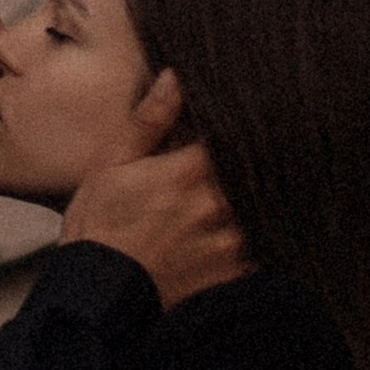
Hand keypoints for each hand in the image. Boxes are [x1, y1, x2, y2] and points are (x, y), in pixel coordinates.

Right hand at [62, 70, 249, 309]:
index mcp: (188, 172)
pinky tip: (247, 220)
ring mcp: (227, 241)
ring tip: (258, 180)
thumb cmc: (98, 224)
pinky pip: (263, 245)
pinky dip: (260, 231)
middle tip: (273, 138)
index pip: (237, 134)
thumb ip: (149, 120)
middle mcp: (215, 206)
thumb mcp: (112, 163)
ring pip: (264, 206)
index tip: (252, 112)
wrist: (96, 291)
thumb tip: (176, 78)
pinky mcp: (231, 270)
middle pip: (256, 169)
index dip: (245, 122)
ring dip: (260, 193)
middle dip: (257, 156)